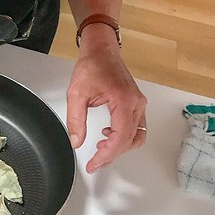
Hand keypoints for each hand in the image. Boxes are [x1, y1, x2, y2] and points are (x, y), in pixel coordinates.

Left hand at [66, 24, 146, 172]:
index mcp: (123, 101)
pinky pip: (135, 127)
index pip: (120, 138)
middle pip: (130, 140)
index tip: (94, 163)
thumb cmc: (92, 66)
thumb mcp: (76, 93)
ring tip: (100, 149)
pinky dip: (123, 137)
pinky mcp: (136, 103)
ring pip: (136, 136)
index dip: (107, 155)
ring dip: (120, 147)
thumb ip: (76, 120)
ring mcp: (139, 104)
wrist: (102, 50)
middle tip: (95, 161)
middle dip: (112, 154)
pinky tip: (106, 135)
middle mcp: (136, 104)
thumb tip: (76, 141)